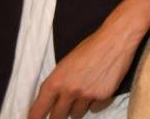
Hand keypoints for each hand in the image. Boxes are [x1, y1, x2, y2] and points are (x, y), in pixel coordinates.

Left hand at [28, 1, 149, 118]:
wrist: (115, 39)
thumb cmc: (91, 47)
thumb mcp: (66, 63)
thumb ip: (57, 83)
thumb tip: (51, 101)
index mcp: (55, 81)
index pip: (38, 109)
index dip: (34, 118)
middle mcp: (70, 90)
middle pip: (58, 116)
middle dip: (59, 114)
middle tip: (63, 109)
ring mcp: (87, 95)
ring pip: (77, 114)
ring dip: (79, 107)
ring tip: (85, 91)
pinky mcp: (104, 96)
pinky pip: (95, 109)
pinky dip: (96, 103)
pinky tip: (99, 88)